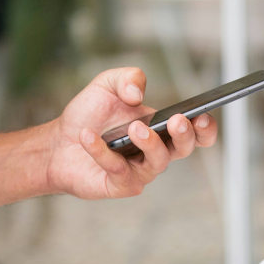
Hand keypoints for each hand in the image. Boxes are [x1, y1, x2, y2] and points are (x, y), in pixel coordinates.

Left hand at [45, 68, 217, 199]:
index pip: (196, 133)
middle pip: (184, 149)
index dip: (205, 128)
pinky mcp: (120, 185)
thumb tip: (138, 93)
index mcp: (162, 129)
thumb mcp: (107, 85)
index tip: (202, 115)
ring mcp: (140, 171)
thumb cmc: (89, 116)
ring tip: (132, 128)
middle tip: (175, 120)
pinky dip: (102, 152)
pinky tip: (87, 136)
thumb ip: (127, 78)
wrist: (58, 142)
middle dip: (185, 135)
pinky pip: (118, 170)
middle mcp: (156, 152)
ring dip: (149, 143)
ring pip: (158, 163)